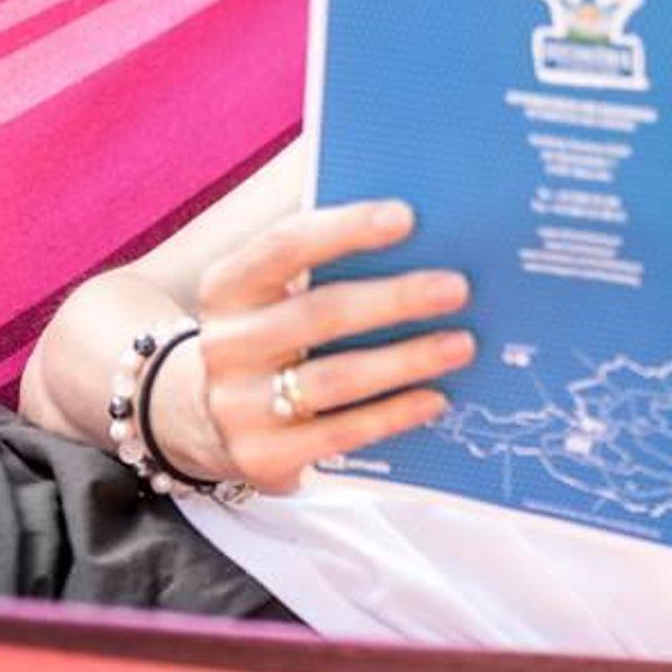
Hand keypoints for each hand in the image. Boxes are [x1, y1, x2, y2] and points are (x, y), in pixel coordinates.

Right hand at [179, 200, 473, 492]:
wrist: (209, 417)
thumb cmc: (273, 332)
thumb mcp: (277, 294)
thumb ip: (331, 266)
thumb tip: (426, 242)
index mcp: (229, 286)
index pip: (286, 246)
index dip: (345, 228)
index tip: (405, 216)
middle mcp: (225, 344)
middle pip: (321, 313)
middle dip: (395, 299)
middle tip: (457, 288)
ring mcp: (237, 404)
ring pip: (335, 378)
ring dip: (406, 360)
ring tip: (462, 345)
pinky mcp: (261, 454)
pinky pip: (340, 433)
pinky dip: (393, 414)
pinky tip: (436, 398)